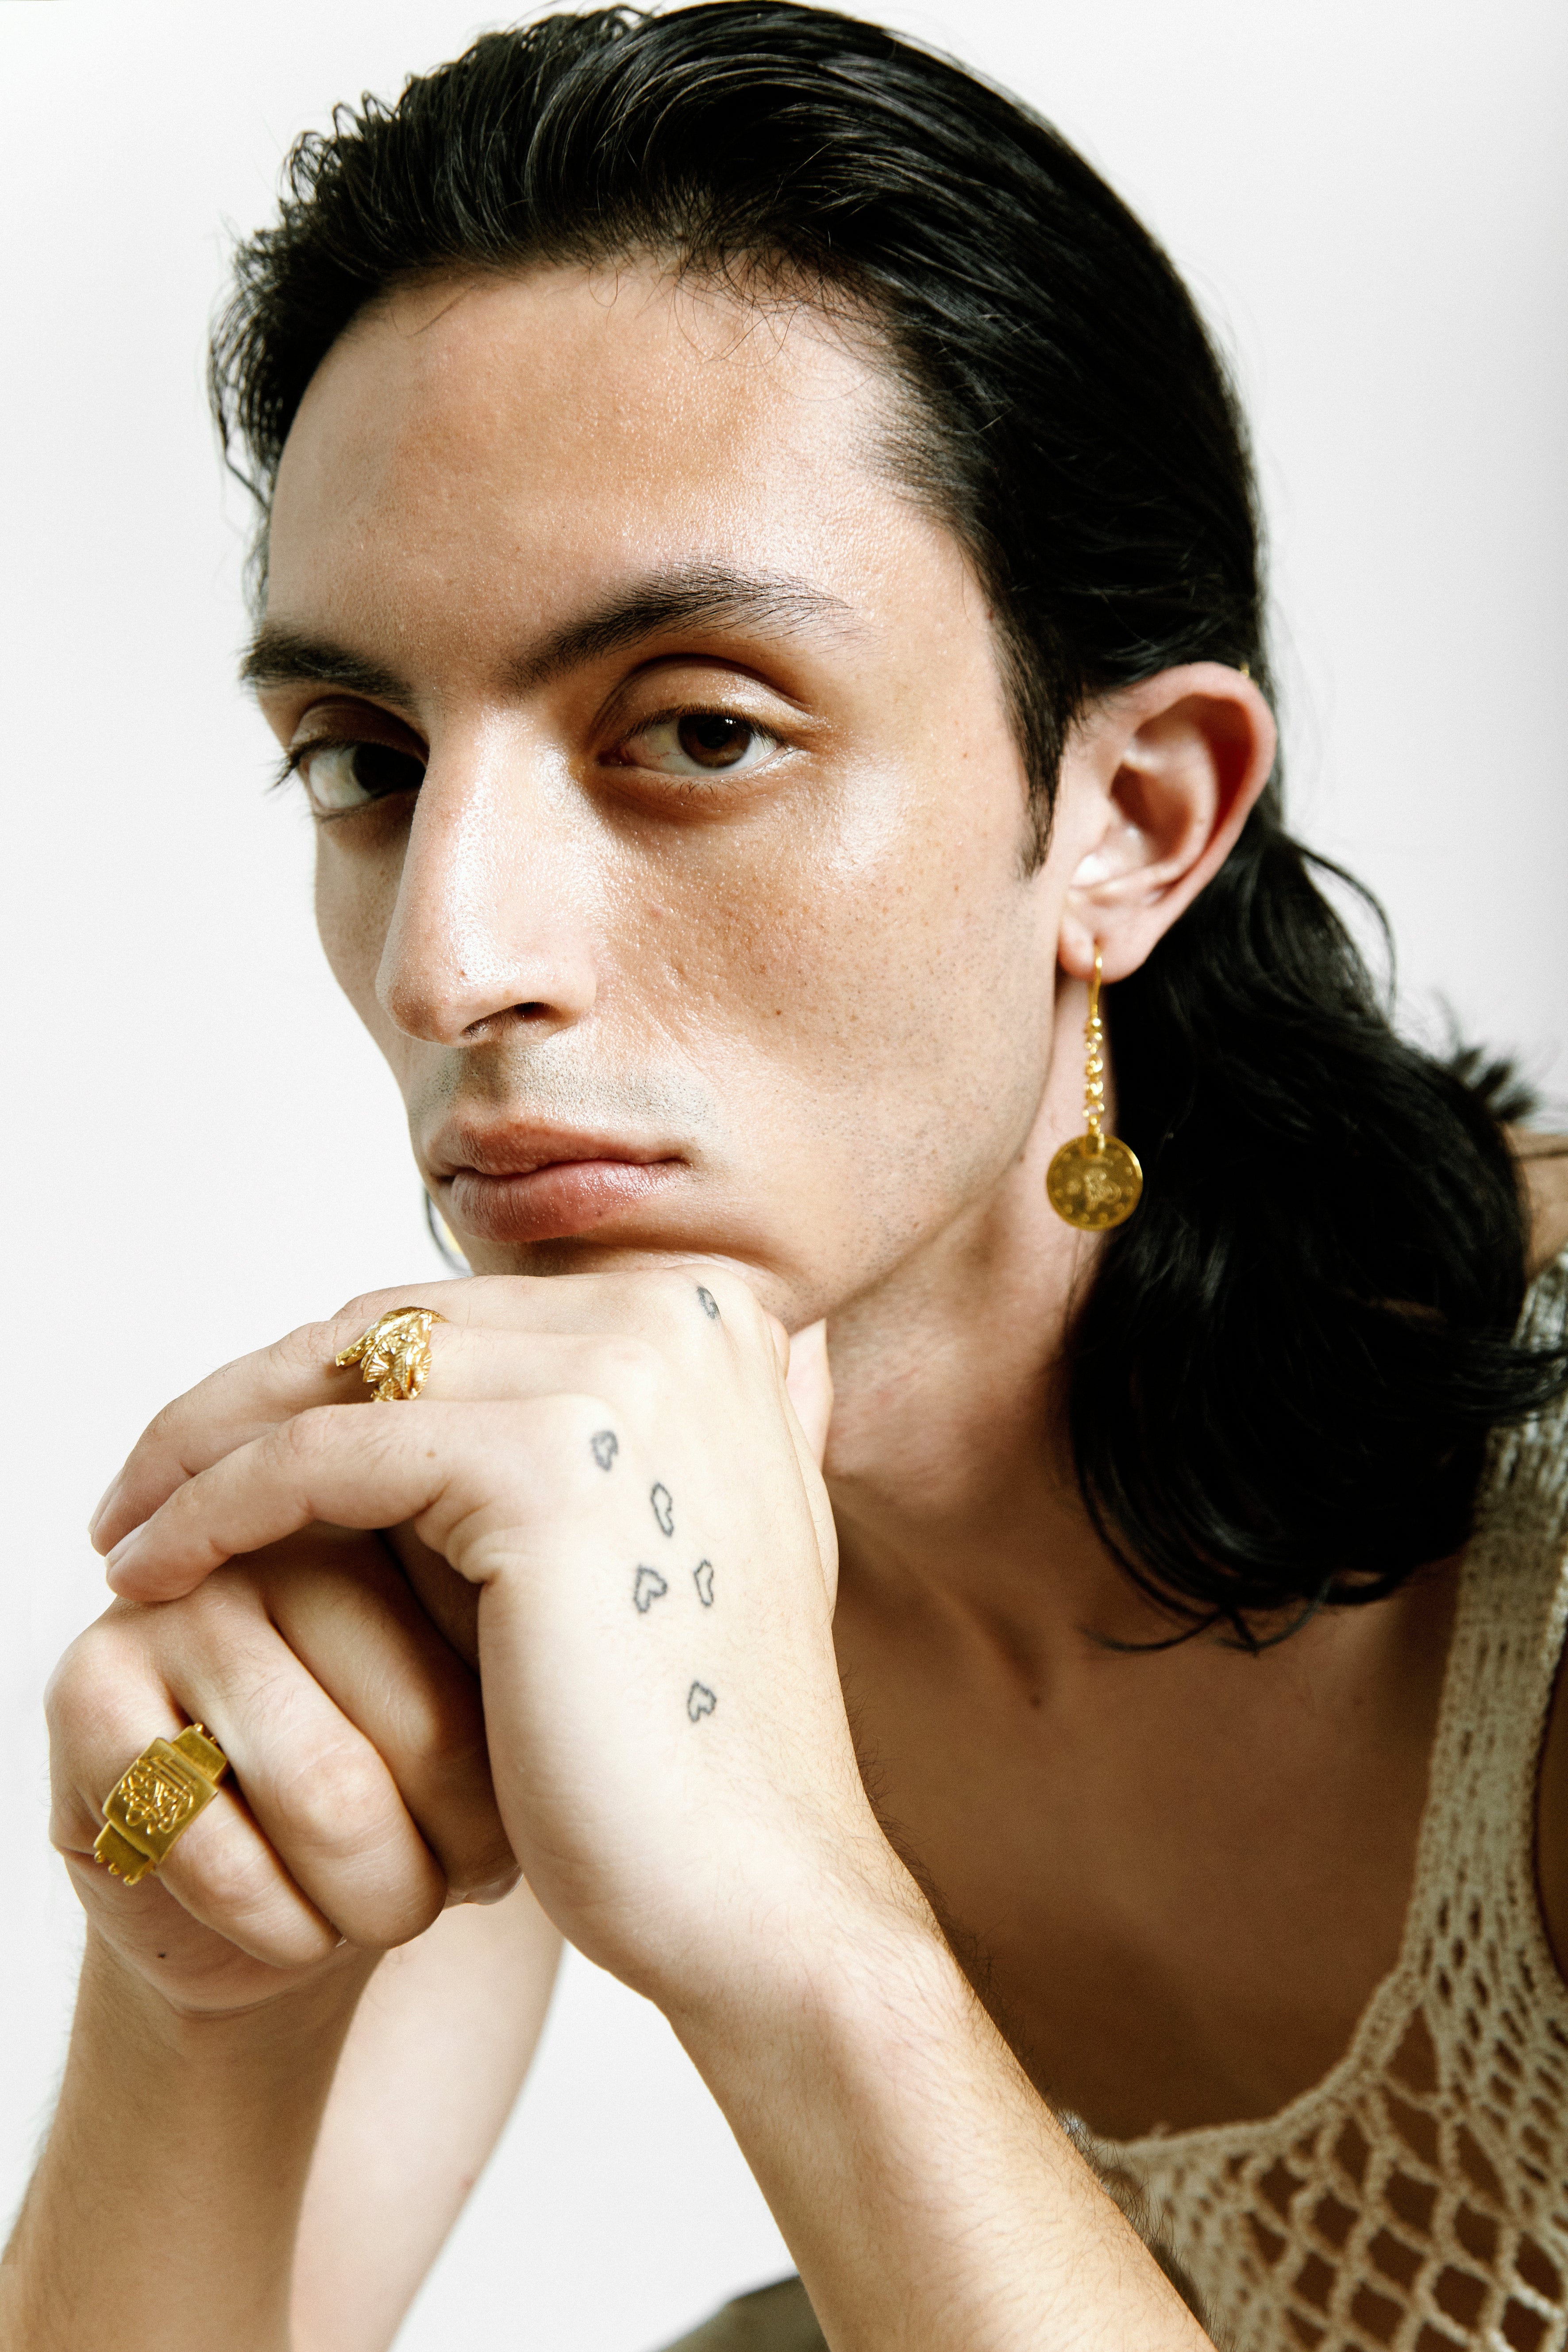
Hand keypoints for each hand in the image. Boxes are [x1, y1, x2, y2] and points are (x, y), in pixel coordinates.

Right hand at [50, 1527, 516, 2016]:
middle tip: (465, 1887)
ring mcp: (172, 1601)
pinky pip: (212, 1847)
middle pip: (425, 1724)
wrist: (303, 1917)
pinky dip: (286, 1931)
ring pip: (329, 1795)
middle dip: (460, 1849)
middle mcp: (281, 1535)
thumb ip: (545, 1637)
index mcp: (403, 1512)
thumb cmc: (423, 1805)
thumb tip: (645, 1610)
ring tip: (396, 1908)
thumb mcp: (513, 1714)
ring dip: (382, 1901)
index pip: (504, 1645)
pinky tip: (297, 1929)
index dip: (514, 1773)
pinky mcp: (83, 1693)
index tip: (511, 1842)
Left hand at [92, 1269, 891, 2005]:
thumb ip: (583, 1432)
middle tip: (149, 1485)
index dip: (326, 1376)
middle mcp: (678, 1317)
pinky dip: (216, 1507)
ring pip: (340, 1375)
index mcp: (710, 1318)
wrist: (757, 1885)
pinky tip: (153, 1569)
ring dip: (205, 1446)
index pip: (458, 1318)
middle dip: (251, 1400)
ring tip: (127, 1528)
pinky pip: (321, 1458)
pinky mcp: (547, 1463)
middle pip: (393, 1328)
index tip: (225, 1449)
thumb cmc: (682, 1741)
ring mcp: (622, 1378)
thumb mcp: (647, 1535)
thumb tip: (430, 1374)